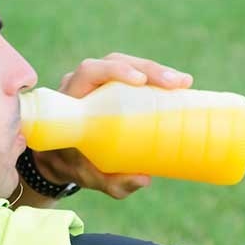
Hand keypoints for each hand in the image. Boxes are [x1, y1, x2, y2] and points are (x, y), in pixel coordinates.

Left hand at [35, 52, 192, 198]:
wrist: (62, 160)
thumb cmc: (73, 166)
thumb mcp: (90, 177)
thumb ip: (112, 182)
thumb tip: (144, 179)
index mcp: (70, 99)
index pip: (89, 71)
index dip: (114, 70)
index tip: (140, 81)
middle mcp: (82, 84)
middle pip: (114, 62)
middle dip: (148, 69)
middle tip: (176, 84)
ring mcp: (97, 82)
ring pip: (127, 65)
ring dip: (156, 71)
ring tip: (183, 84)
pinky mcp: (112, 86)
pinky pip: (133, 74)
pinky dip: (155, 78)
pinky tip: (178, 87)